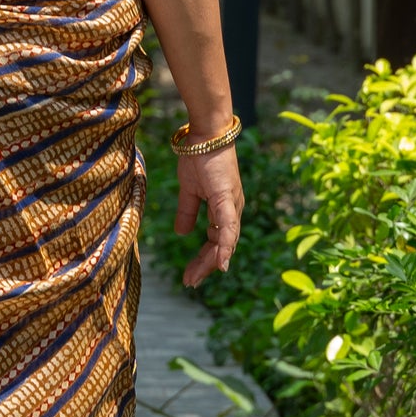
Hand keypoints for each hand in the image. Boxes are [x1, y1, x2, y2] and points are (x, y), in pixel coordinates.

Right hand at [176, 146, 243, 287]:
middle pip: (222, 246)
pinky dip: (225, 246)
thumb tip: (181, 233)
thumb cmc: (198, 157)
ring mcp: (232, 205)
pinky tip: (221, 263)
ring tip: (197, 277)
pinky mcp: (227, 198)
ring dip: (212, 261)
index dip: (204, 259)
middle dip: (206, 266)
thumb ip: (187, 212)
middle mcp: (233, 210)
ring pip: (226, 241)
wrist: (205, 134)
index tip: (190, 275)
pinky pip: (227, 228)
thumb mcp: (189, 190)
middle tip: (190, 282)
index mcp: (224, 208)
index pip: (216, 241)